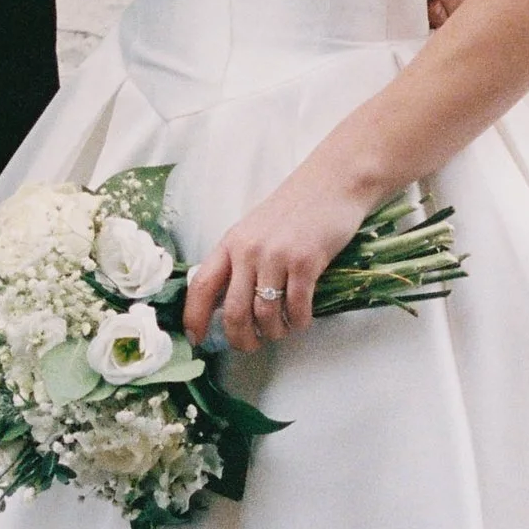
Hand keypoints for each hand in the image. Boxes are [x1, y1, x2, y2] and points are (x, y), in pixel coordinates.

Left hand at [183, 154, 377, 355]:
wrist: (334, 182)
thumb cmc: (295, 209)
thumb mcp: (255, 230)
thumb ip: (239, 260)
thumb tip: (227, 304)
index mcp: (231, 243)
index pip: (201, 286)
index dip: (194, 318)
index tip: (196, 340)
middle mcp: (248, 250)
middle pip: (234, 312)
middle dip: (241, 339)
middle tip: (252, 346)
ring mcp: (277, 255)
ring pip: (266, 315)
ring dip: (275, 332)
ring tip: (282, 330)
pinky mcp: (306, 262)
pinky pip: (297, 307)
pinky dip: (299, 322)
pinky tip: (302, 319)